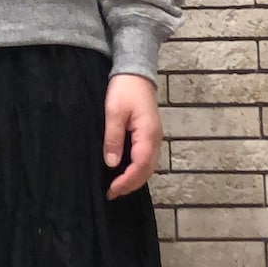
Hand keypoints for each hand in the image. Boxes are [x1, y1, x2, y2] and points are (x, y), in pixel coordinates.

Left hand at [103, 73, 162, 198]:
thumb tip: (112, 164)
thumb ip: (113, 138)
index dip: (126, 181)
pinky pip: (146, 159)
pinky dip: (137, 170)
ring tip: (117, 187)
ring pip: (148, 166)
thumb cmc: (124, 89)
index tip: (112, 190)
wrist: (136, 72)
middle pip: (147, 170)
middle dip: (131, 185)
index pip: (140, 166)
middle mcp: (155, 139)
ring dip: (134, 179)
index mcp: (148, 134)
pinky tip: (124, 173)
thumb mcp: (114, 112)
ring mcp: (155, 138)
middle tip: (112, 194)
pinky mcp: (150, 136)